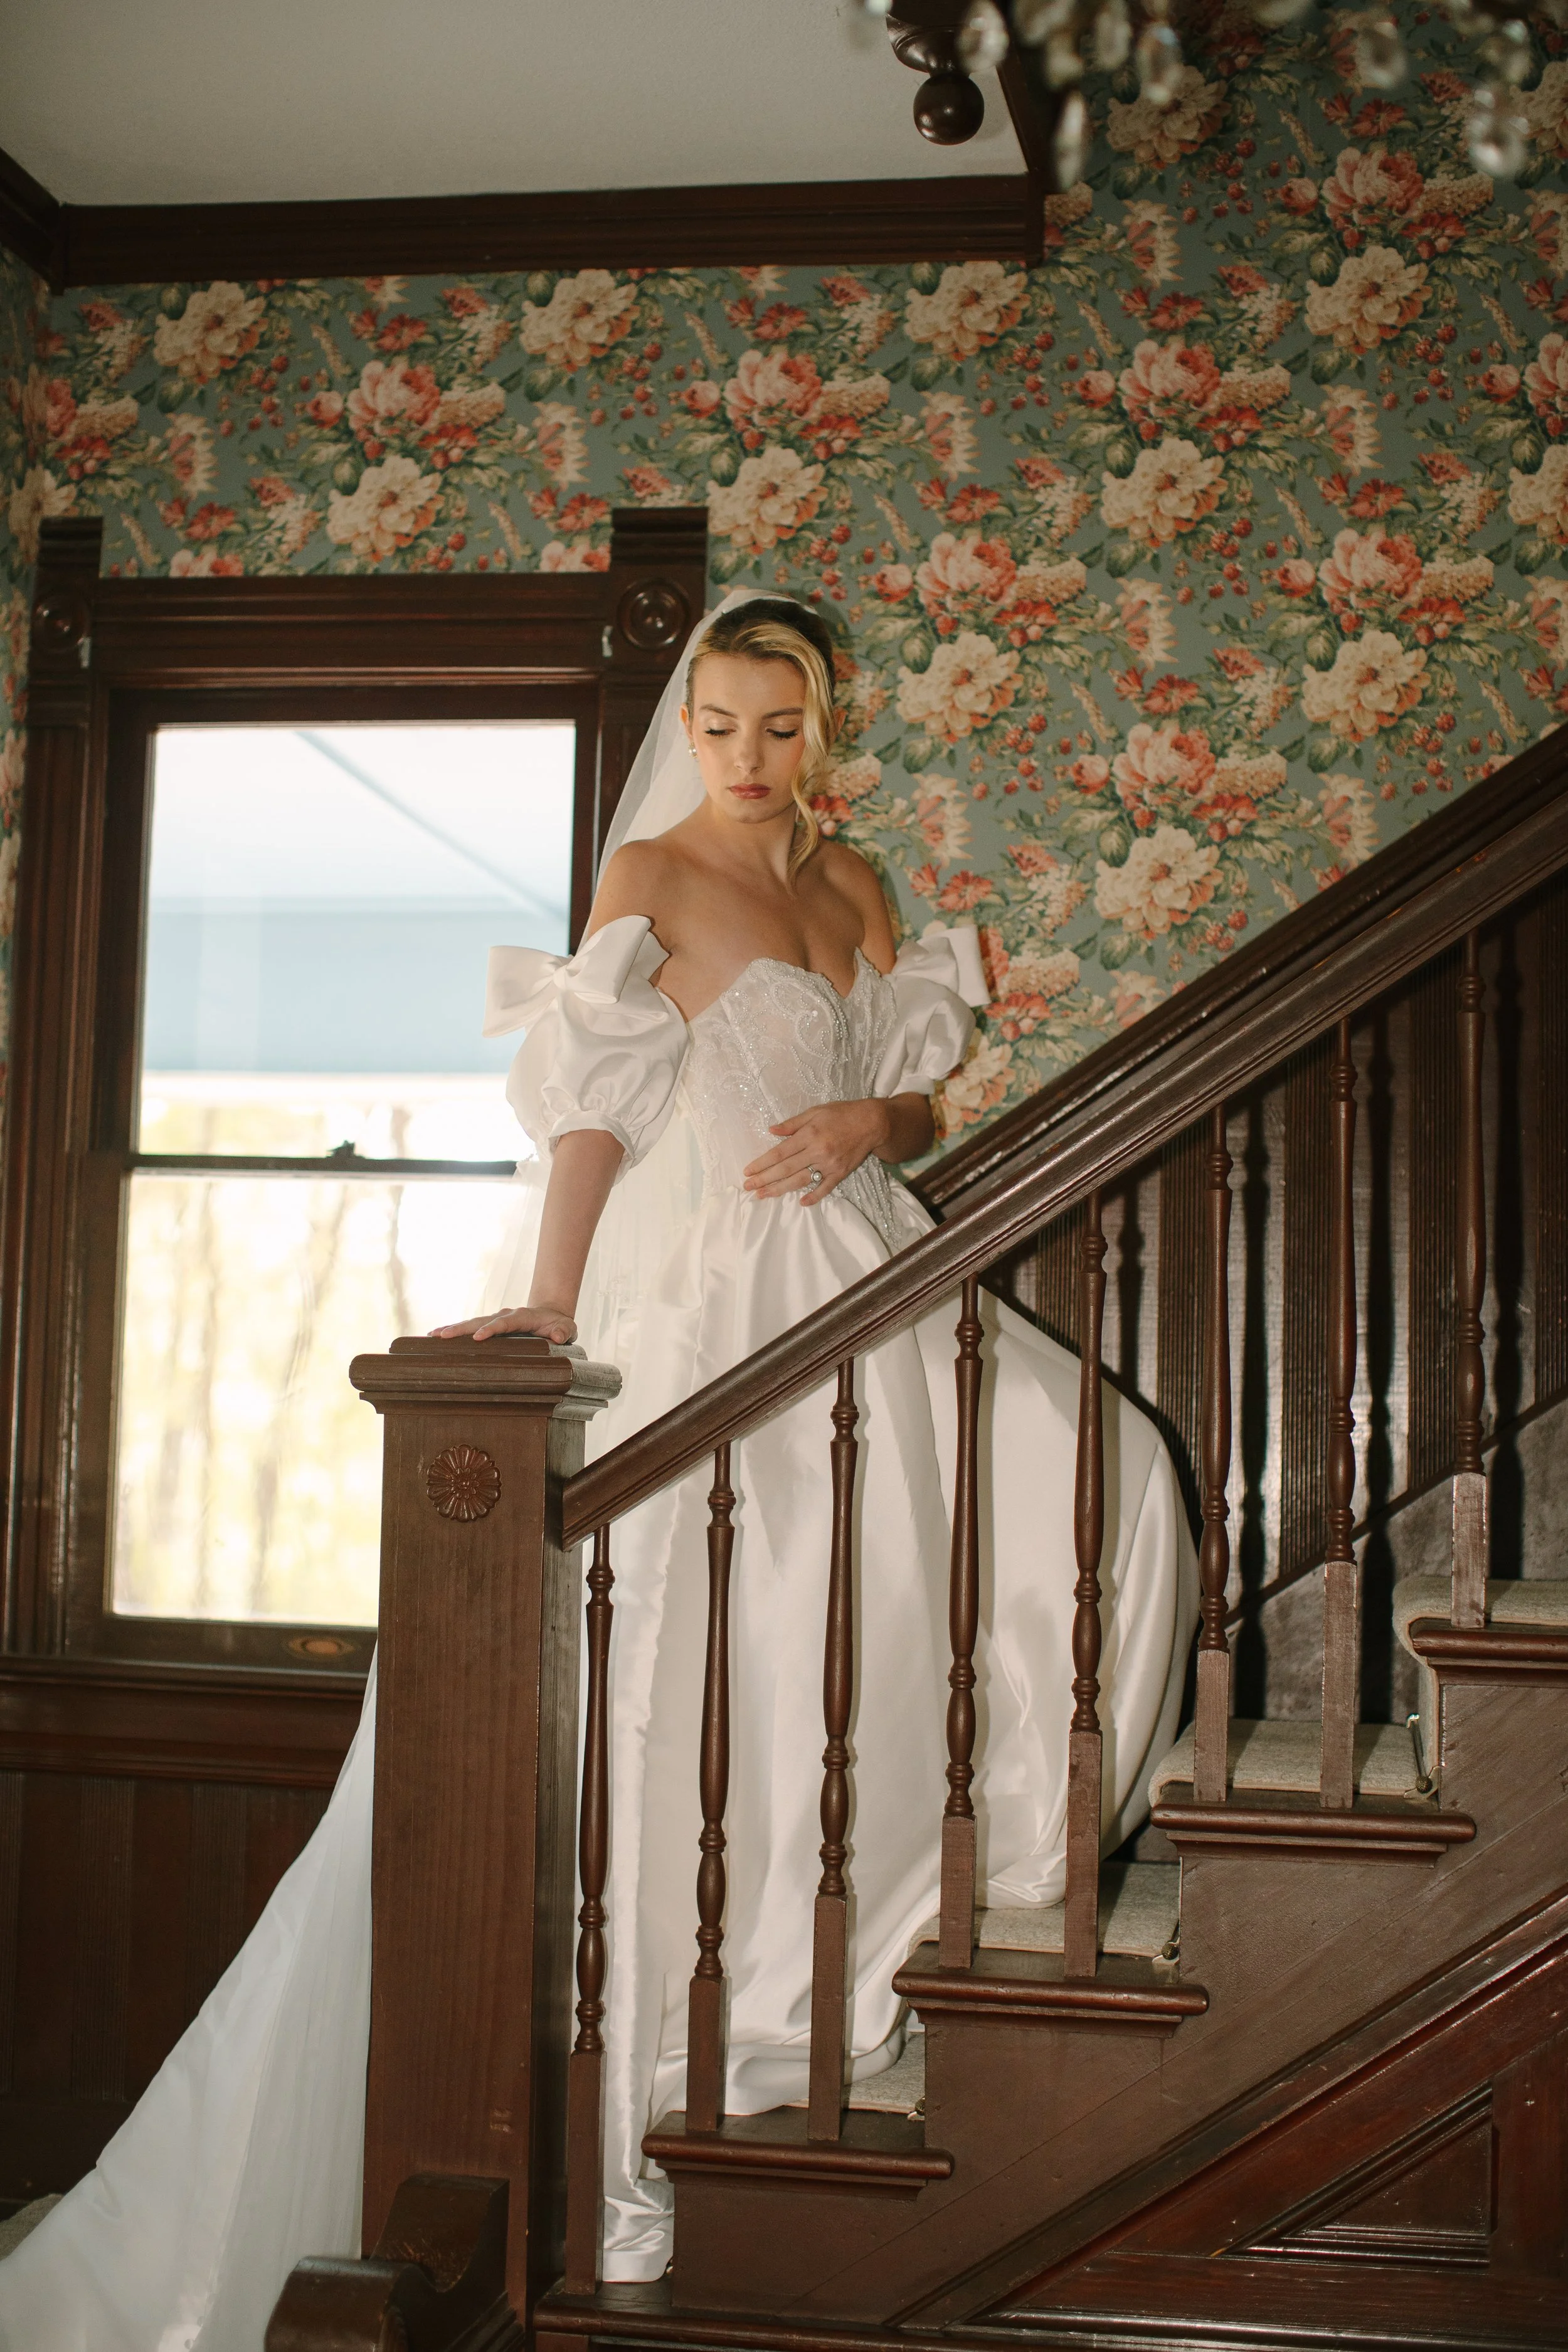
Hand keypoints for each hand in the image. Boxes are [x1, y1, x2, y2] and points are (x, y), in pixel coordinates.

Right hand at [429, 1305, 577, 1344]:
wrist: (551, 1313)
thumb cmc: (559, 1324)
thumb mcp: (567, 1327)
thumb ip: (563, 1331)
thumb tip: (556, 1337)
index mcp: (522, 1317)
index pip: (505, 1322)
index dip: (492, 1329)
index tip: (479, 1338)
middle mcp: (505, 1315)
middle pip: (481, 1320)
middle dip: (462, 1328)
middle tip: (442, 1336)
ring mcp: (495, 1319)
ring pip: (472, 1323)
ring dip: (453, 1329)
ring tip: (432, 1336)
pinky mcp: (490, 1326)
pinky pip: (471, 1327)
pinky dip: (455, 1331)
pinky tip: (436, 1337)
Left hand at [743, 1099, 891, 1205]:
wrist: (871, 1122)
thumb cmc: (841, 1114)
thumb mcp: (815, 1112)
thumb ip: (792, 1123)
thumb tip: (771, 1130)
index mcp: (809, 1135)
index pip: (779, 1153)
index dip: (762, 1163)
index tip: (748, 1172)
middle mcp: (818, 1151)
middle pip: (786, 1169)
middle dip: (765, 1179)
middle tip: (749, 1188)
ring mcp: (829, 1164)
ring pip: (801, 1180)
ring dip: (780, 1190)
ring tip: (764, 1196)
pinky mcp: (841, 1173)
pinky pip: (825, 1188)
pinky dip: (813, 1196)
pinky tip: (801, 1202)